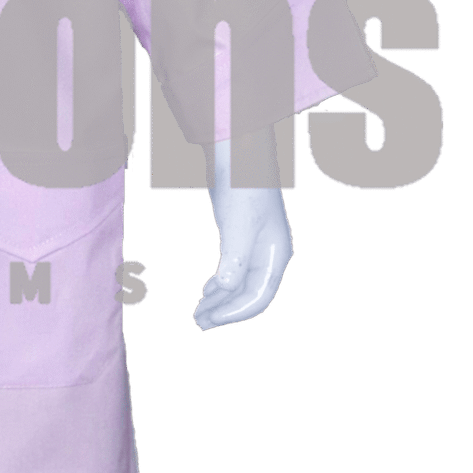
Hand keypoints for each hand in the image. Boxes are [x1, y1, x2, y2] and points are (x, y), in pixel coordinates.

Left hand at [193, 164, 293, 332]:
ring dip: (220, 300)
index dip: (235, 313)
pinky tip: (206, 292)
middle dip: (225, 311)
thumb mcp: (238, 219)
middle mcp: (269, 254)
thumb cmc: (243, 182)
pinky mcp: (241, 237)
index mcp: (275, 253)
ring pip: (240, 284)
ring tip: (198, 312)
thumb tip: (228, 285)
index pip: (258, 296)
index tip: (210, 320)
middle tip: (198, 322)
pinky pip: (234, 270)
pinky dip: (220, 284)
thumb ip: (235, 254)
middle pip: (249, 294)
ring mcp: (256, 246)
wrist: (239, 150)